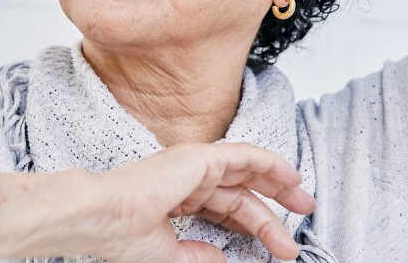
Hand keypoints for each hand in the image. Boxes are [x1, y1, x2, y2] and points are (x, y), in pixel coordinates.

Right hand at [91, 142, 315, 262]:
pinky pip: (243, 155)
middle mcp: (187, 178)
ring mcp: (193, 165)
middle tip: (301, 218)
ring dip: (278, 184)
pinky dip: (269, 163)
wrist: (103, 217)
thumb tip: (221, 259)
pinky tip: (290, 176)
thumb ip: (196, 254)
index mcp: (178, 198)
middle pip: (240, 191)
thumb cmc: (121, 235)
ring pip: (246, 170)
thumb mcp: (168, 254)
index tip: (275, 246)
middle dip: (272, 205)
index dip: (252, 225)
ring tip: (304, 202)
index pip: (224, 208)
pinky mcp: (199, 156)